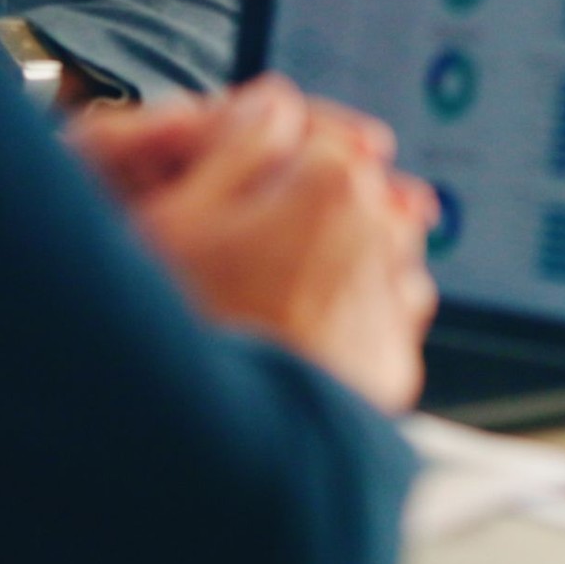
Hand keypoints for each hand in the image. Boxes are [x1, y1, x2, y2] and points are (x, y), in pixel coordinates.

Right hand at [71, 77, 439, 411]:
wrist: (225, 457)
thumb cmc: (188, 336)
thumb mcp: (171, 219)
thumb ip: (231, 143)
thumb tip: (270, 106)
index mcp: (330, 181)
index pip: (304, 130)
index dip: (254, 150)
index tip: (227, 173)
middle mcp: (380, 233)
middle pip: (342, 185)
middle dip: (298, 200)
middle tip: (235, 240)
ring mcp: (392, 300)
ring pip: (368, 247)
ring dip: (332, 253)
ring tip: (263, 291)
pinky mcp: (393, 361)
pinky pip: (378, 315)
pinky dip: (349, 314)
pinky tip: (293, 332)